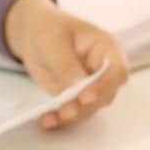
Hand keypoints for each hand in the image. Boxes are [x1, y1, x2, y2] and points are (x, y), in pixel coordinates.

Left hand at [4, 0, 128, 129]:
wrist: (32, 34)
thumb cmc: (48, 28)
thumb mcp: (54, 41)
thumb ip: (66, 65)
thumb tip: (78, 89)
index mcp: (106, 48)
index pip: (117, 71)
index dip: (104, 86)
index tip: (85, 97)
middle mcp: (104, 70)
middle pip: (105, 95)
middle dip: (85, 107)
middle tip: (65, 112)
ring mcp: (91, 85)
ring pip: (89, 108)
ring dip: (70, 117)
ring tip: (48, 119)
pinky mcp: (76, 97)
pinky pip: (73, 112)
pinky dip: (59, 119)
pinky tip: (45, 120)